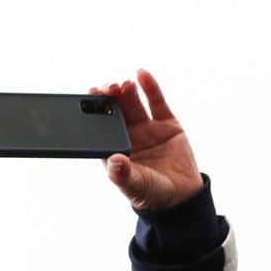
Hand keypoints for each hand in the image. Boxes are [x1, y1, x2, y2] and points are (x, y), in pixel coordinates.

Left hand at [92, 70, 202, 211]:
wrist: (181, 196)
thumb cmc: (151, 194)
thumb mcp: (136, 186)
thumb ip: (123, 174)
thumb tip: (114, 161)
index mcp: (115, 152)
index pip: (101, 130)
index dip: (95, 114)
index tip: (88, 99)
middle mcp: (128, 137)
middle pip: (116, 113)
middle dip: (110, 100)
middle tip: (107, 88)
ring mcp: (146, 128)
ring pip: (133, 105)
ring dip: (127, 93)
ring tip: (123, 85)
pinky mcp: (165, 122)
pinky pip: (156, 102)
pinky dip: (149, 87)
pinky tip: (142, 75)